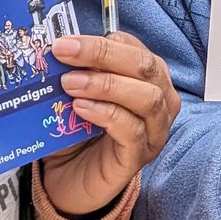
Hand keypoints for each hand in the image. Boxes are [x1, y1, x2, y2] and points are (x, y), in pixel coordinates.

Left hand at [40, 32, 180, 215]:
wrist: (72, 178)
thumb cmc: (79, 131)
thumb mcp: (78, 93)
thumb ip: (76, 71)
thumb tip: (59, 49)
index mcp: (148, 76)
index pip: (133, 47)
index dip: (101, 41)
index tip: (65, 42)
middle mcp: (161, 98)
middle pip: (145, 66)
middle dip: (103, 54)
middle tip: (64, 52)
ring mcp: (155, 129)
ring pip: (146, 97)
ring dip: (106, 84)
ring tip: (70, 83)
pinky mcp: (141, 155)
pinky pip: (132, 130)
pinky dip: (106, 113)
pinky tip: (80, 108)